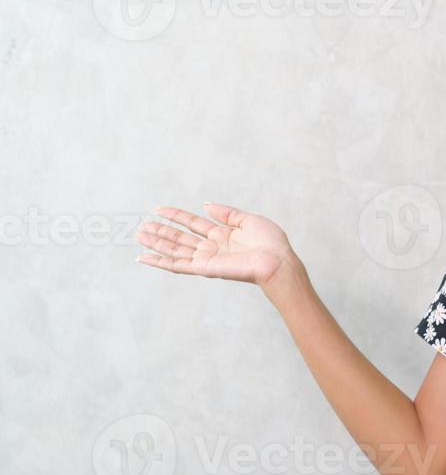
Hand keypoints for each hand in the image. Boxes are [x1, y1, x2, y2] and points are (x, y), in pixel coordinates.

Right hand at [135, 203, 296, 290]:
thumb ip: (226, 213)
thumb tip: (205, 206)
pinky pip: (177, 265)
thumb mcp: (248, 220)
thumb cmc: (270, 243)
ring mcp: (206, 258)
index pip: (193, 223)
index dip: (176, 215)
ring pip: (174, 250)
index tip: (159, 208)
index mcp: (222, 235)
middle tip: (141, 226)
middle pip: (180, 238)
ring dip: (156, 243)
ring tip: (138, 235)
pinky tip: (144, 257)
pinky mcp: (204, 268)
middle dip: (161, 231)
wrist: (277, 261)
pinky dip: (159, 262)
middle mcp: (212, 247)